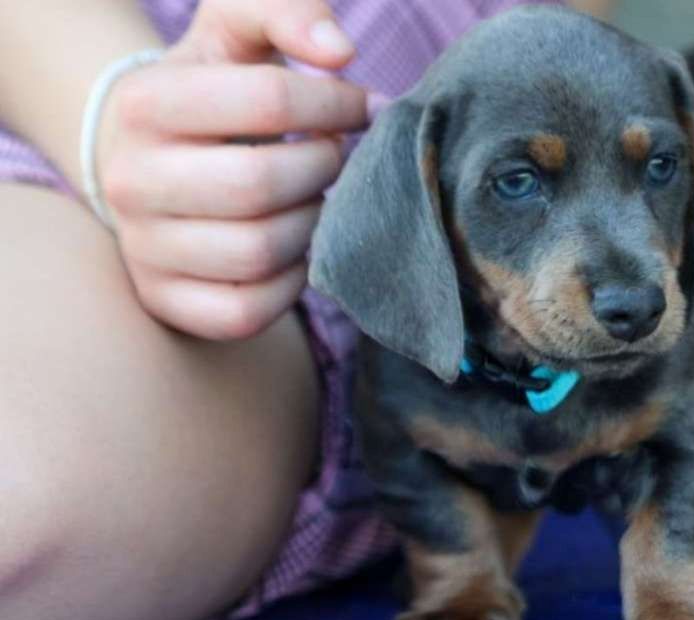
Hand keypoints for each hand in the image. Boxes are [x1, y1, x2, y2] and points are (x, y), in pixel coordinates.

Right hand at [98, 0, 367, 339]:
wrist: (149, 160)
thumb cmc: (211, 93)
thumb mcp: (235, 35)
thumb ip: (287, 12)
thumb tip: (339, 51)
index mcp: (145, 103)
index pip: (268, 99)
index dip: (335, 103)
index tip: (359, 108)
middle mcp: (130, 180)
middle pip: (260, 183)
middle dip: (322, 168)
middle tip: (334, 158)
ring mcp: (144, 249)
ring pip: (258, 252)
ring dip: (311, 226)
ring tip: (315, 200)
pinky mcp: (167, 302)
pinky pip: (248, 312)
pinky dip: (290, 285)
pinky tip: (296, 250)